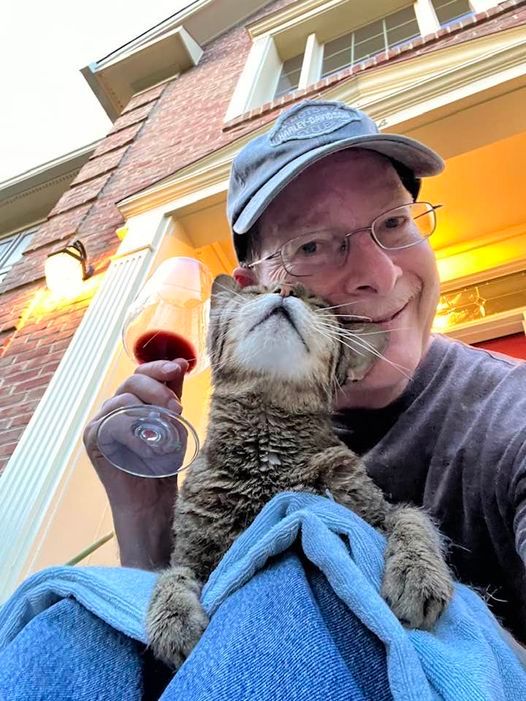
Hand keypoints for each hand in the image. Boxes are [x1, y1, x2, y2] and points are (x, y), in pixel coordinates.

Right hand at [83, 358, 188, 567]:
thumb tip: (181, 362)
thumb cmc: (162, 461)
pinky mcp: (93, 438)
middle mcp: (113, 408)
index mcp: (131, 400)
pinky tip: (150, 449)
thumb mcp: (173, 422)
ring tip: (165, 435)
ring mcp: (100, 422)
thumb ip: (172, 393)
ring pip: (123, 400)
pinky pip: (114, 423)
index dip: (158, 367)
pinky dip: (136, 435)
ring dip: (149, 413)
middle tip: (177, 410)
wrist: (150, 499)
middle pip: (132, 381)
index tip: (179, 368)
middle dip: (158, 390)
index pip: (141, 373)